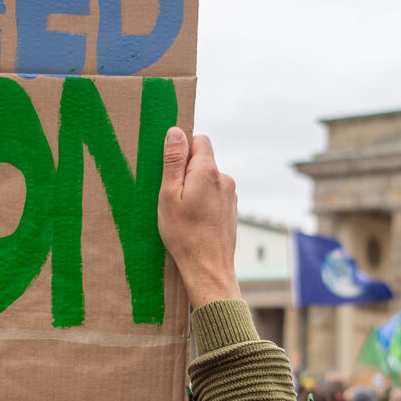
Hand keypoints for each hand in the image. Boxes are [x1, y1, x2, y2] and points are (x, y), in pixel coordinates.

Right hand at [158, 128, 240, 308]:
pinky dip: (203, 201)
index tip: (169, 168)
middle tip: (171, 194)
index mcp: (208, 171)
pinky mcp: (232, 209)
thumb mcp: (169, 195)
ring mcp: (231, 195)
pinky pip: (214, 194)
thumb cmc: (184, 235)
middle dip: (186, 170)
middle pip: (203, 159)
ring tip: (181, 211)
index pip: (199, 139)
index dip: (182, 149)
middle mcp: (224, 179)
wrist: (209, 269)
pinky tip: (193, 220)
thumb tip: (175, 131)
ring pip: (208, 178)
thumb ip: (173, 161)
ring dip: (194, 187)